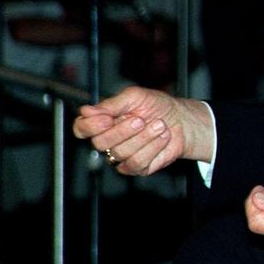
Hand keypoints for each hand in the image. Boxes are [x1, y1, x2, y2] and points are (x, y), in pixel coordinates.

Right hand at [73, 86, 213, 174]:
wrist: (182, 120)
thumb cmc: (157, 106)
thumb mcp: (135, 97)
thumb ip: (111, 104)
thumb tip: (86, 111)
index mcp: (102, 121)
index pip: (81, 129)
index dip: (90, 126)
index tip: (107, 118)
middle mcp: (109, 140)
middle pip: (100, 143)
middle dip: (123, 130)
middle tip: (140, 120)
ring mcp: (121, 155)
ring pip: (120, 153)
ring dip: (143, 138)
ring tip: (158, 125)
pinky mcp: (136, 167)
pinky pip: (136, 163)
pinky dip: (152, 148)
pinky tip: (161, 138)